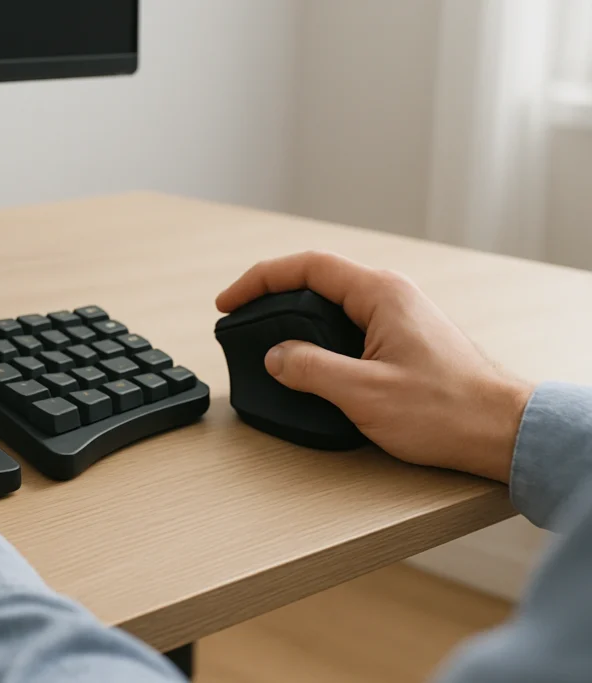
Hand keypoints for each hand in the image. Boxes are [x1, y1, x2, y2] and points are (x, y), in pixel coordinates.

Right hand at [216, 251, 533, 482]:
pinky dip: (318, 336)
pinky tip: (307, 362)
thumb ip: (311, 369)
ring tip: (266, 342)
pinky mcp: (403, 340)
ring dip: (294, 319)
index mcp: (380, 294)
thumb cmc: (448, 411)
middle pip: (316, 281)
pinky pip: (348, 326)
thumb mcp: (365, 393)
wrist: (502, 432)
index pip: (306, 267)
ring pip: (332, 305)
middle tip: (240, 321)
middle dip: (271, 297)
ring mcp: (398, 317)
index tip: (228, 301)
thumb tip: (276, 357)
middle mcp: (391, 296)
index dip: (259, 279)